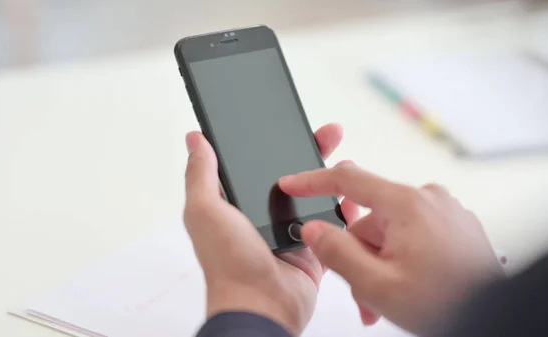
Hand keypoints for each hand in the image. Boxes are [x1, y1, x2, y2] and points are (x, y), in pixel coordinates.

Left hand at [183, 124, 359, 335]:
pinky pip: (331, 226)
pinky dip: (343, 212)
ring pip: (314, 198)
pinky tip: (353, 197)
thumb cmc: (229, 264)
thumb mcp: (205, 211)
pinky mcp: (311, 249)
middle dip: (312, 152)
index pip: (257, 163)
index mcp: (236, 204)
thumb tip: (195, 139)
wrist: (262, 306)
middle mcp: (262, 216)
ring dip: (331, 180)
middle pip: (292, 175)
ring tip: (347, 163)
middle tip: (330, 134)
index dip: (274, 142)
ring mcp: (288, 232)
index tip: (290, 123)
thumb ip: (201, 174)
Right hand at [278, 163, 504, 334]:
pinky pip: (414, 233)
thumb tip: (313, 229)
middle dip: (359, 254)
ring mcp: (444, 210)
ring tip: (387, 300)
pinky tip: (407, 286)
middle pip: (370, 218)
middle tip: (362, 292)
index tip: (292, 183)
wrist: (497, 316)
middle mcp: (427, 198)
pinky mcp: (454, 224)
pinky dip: (402, 257)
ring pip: (391, 231)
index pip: (348, 180)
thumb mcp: (378, 284)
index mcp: (406, 204)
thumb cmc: (447, 303)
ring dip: (381, 262)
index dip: (313, 181)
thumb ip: (338, 252)